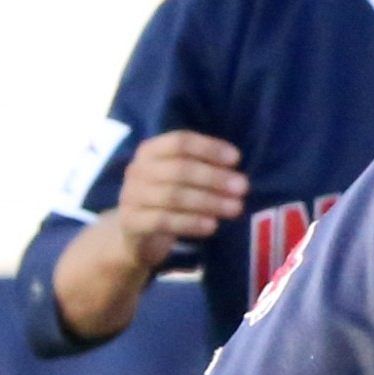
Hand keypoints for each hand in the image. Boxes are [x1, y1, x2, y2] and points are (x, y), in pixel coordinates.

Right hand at [109, 130, 246, 268]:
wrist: (135, 233)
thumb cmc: (169, 196)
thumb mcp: (181, 177)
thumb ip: (204, 168)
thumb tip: (237, 173)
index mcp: (151, 150)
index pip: (180, 142)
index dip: (209, 148)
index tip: (236, 159)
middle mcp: (137, 169)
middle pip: (179, 169)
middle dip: (214, 178)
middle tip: (243, 188)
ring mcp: (130, 196)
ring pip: (173, 196)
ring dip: (209, 201)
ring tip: (235, 208)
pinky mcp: (131, 222)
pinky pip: (162, 221)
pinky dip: (190, 223)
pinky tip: (212, 226)